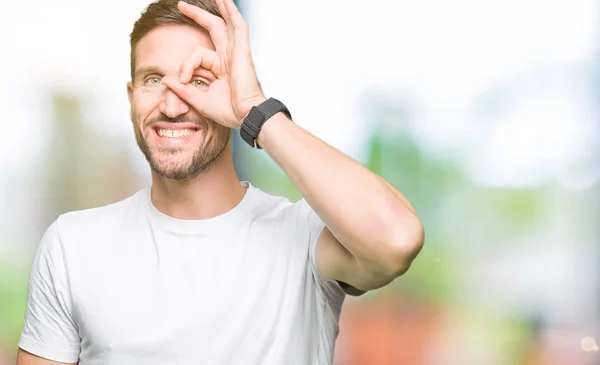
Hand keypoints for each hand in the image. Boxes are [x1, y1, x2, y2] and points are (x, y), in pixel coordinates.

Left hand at [161, 0, 265, 128]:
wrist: (246, 116)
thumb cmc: (229, 111)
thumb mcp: (199, 99)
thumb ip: (182, 89)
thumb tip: (166, 79)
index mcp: (221, 68)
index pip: (198, 55)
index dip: (186, 64)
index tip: (182, 79)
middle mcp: (229, 57)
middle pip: (213, 28)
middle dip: (197, 15)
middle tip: (181, 5)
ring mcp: (236, 52)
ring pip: (226, 22)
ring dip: (220, 7)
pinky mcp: (242, 51)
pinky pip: (238, 26)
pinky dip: (232, 12)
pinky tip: (226, 1)